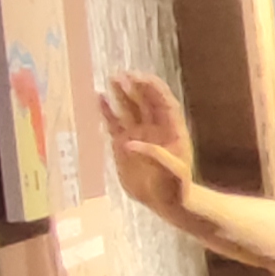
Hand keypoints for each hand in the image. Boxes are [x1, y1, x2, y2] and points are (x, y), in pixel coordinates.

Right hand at [99, 73, 195, 218]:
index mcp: (173, 130)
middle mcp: (155, 128)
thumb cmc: (175, 187)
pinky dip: (108, 111)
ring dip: (122, 94)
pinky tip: (100, 98)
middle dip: (136, 87)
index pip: (164, 104)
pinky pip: (114, 123)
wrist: (165, 201)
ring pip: (130, 109)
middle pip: (146, 102)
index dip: (154, 89)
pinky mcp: (123, 143)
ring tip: (113, 79)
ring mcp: (139, 134)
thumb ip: (154, 156)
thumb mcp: (171, 173)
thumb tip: (129, 143)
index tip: (142, 78)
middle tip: (124, 74)